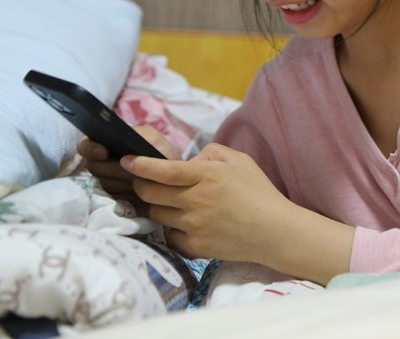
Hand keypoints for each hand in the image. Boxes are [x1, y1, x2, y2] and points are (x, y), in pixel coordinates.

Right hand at [77, 126, 180, 199]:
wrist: (175, 183)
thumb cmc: (163, 157)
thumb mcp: (154, 140)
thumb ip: (137, 136)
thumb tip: (119, 150)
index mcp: (109, 144)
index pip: (86, 145)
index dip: (91, 148)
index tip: (104, 153)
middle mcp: (103, 162)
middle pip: (92, 166)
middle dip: (112, 169)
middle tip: (130, 173)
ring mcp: (106, 181)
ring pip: (100, 183)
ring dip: (120, 184)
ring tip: (136, 182)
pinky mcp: (112, 199)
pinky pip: (109, 199)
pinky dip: (123, 196)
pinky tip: (135, 194)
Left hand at [122, 143, 290, 263]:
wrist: (273, 231)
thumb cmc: (258, 192)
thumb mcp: (240, 160)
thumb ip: (211, 153)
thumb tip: (188, 162)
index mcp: (206, 176)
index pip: (163, 170)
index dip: (140, 165)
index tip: (126, 160)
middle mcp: (195, 201)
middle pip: (150, 193)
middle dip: (140, 184)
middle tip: (143, 181)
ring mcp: (193, 225)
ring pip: (156, 214)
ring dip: (155, 205)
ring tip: (167, 201)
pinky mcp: (194, 246)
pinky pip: (169, 235)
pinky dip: (170, 226)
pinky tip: (182, 221)